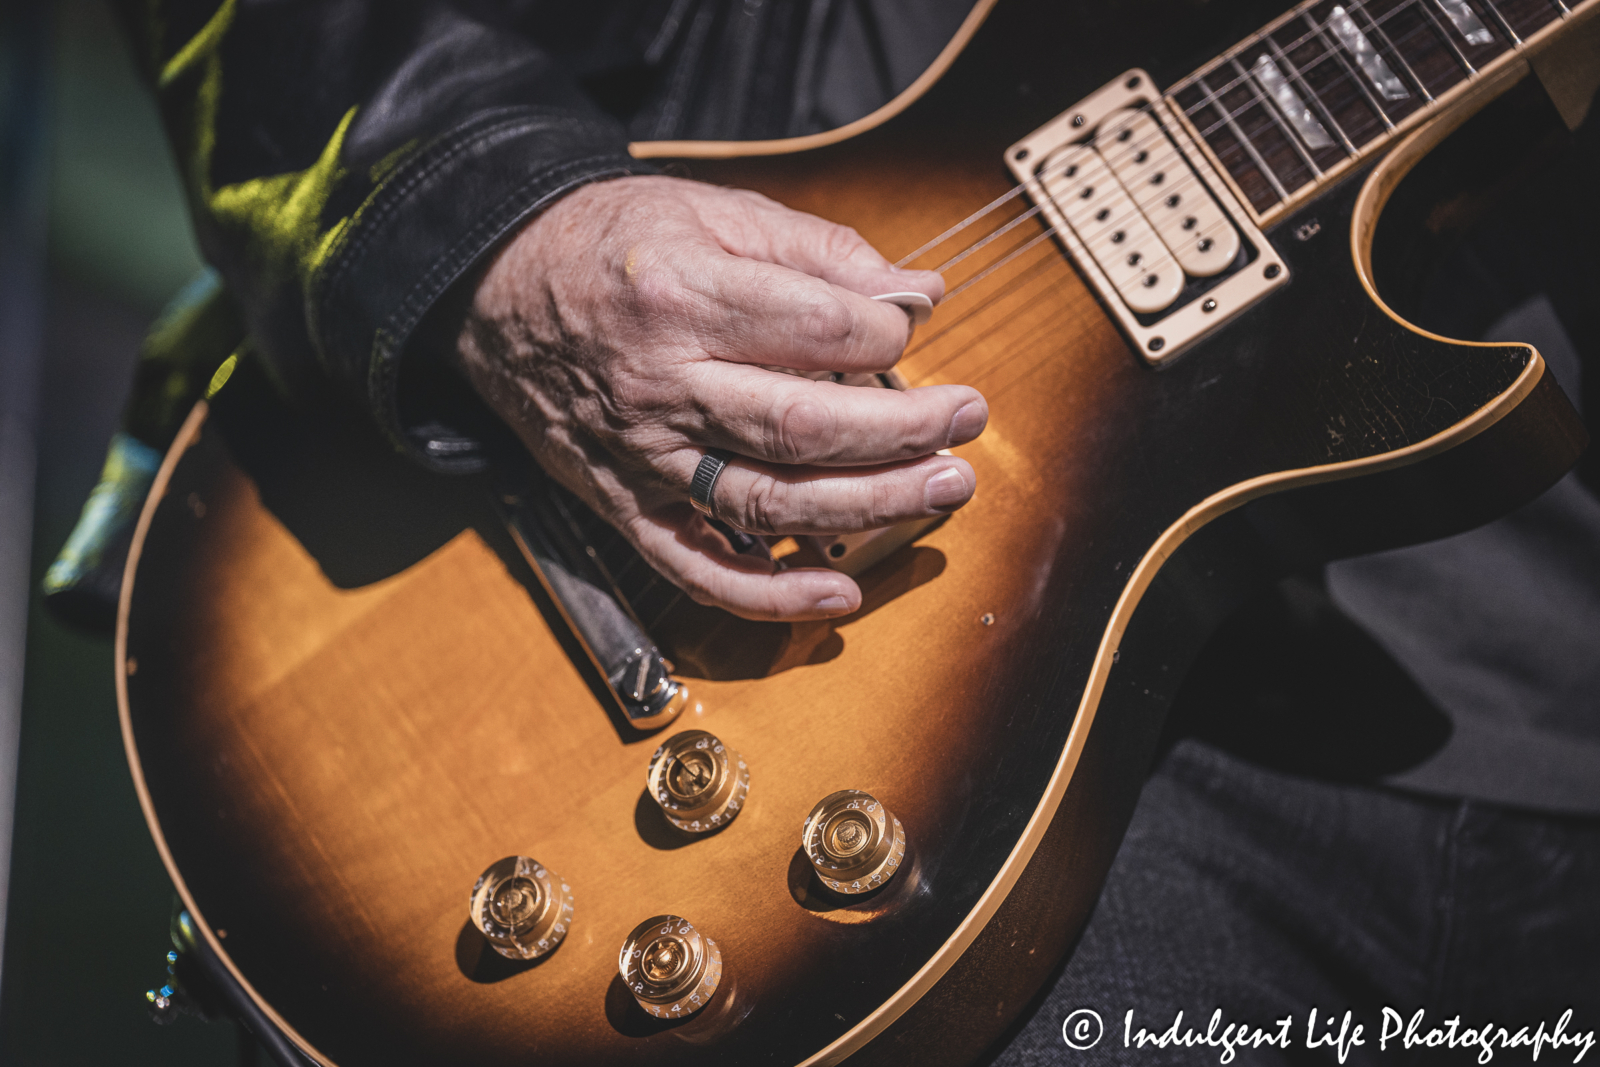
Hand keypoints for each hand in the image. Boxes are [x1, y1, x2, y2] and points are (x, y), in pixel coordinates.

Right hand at [455, 175, 986, 620]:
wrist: (497, 288)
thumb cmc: (614, 245)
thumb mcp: (712, 211)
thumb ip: (820, 253)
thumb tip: (920, 293)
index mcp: (683, 294)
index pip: (818, 330)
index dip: (887, 335)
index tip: (912, 328)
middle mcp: (661, 383)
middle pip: (805, 427)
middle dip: (906, 430)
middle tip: (969, 419)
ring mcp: (642, 456)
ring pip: (768, 501)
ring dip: (870, 506)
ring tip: (945, 488)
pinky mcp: (625, 505)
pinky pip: (696, 568)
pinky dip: (769, 596)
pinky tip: (837, 595)